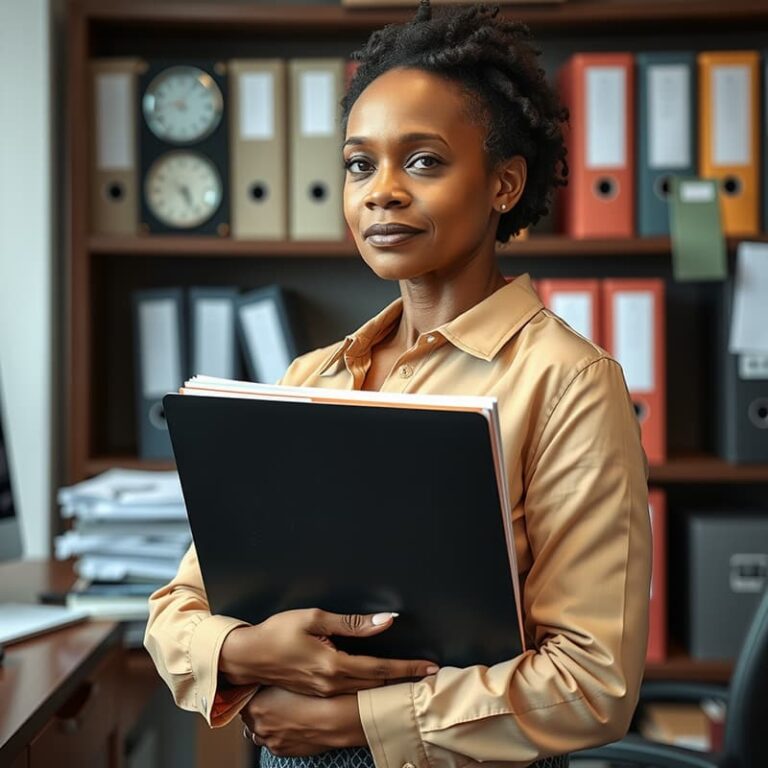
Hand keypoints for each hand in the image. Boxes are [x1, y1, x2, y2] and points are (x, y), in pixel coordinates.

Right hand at [219, 608, 437, 695]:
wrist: (248, 657)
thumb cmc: (277, 633)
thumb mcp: (315, 618)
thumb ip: (352, 623)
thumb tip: (384, 620)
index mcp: (333, 665)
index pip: (380, 669)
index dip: (407, 668)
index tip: (429, 668)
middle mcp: (331, 683)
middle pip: (377, 683)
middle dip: (403, 679)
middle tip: (427, 673)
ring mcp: (324, 692)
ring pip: (366, 690)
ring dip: (389, 683)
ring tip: (410, 676)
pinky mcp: (318, 693)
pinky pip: (352, 692)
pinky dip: (370, 686)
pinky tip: (378, 680)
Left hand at [241, 687, 364, 756]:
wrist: (335, 719)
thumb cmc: (316, 695)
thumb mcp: (293, 677)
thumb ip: (274, 676)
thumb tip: (268, 672)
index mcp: (256, 705)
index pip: (242, 697)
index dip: (253, 689)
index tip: (261, 684)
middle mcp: (258, 725)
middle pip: (249, 715)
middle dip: (257, 706)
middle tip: (271, 696)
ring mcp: (269, 740)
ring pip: (258, 731)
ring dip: (265, 722)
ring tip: (279, 712)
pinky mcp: (282, 750)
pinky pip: (271, 741)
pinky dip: (276, 733)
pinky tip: (288, 723)